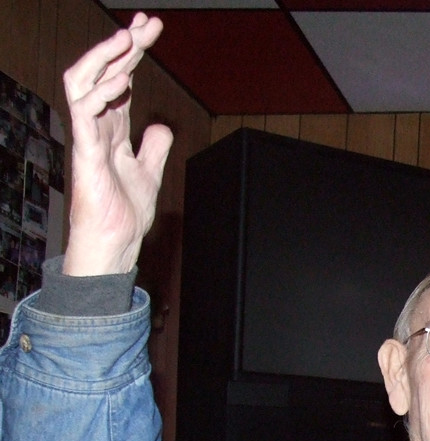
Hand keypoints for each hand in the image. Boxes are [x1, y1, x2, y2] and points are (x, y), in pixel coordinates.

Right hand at [62, 12, 172, 276]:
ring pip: (83, 82)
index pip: (121, 79)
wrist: (116, 243)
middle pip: (105, 72)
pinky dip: (101, 93)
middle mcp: (96, 126)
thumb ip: (153, 147)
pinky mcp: (86, 153)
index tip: (150, 29)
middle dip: (124, 44)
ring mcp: (88, 137)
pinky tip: (121, 79)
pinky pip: (84, 113)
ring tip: (127, 38)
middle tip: (146, 22)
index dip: (133, 53)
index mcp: (112, 128)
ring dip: (104, 57)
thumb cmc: (124, 213)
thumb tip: (160, 126)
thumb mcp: (148, 172)